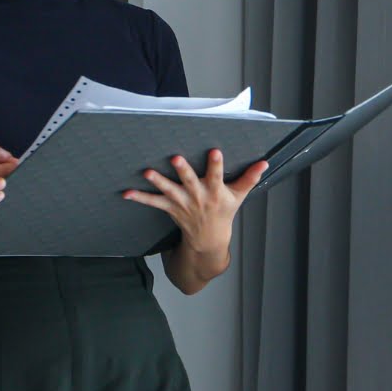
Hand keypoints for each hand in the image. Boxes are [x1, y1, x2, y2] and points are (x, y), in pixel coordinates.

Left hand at [122, 150, 267, 254]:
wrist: (209, 239)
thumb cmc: (224, 212)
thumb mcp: (239, 195)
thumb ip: (250, 177)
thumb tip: (265, 162)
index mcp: (216, 192)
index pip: (217, 176)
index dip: (216, 164)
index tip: (215, 151)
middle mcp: (198, 197)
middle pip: (190, 182)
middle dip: (183, 171)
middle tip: (176, 158)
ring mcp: (183, 203)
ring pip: (169, 191)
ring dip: (158, 182)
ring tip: (147, 172)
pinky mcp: (171, 208)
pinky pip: (153, 203)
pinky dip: (140, 198)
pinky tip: (126, 193)